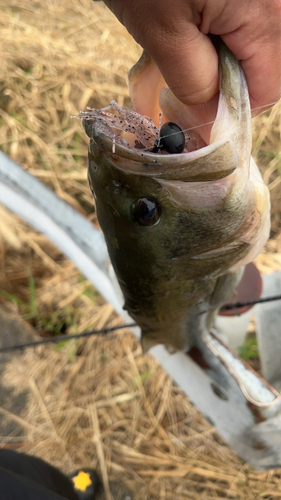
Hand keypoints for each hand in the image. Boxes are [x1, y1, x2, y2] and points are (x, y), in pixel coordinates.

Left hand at [103, 0, 280, 114]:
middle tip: (182, 79)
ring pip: (250, 46)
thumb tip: (212, 121)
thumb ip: (195, 83)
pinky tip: (187, 20)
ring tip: (180, 42)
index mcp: (265, 13)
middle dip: (222, 84)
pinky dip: (213, 33)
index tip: (195, 115)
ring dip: (216, 58)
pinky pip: (241, 21)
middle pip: (261, 68)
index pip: (265, 90)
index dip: (229, 113)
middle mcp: (274, 2)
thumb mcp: (163, 33)